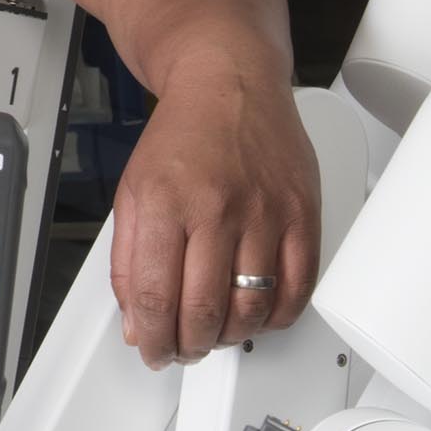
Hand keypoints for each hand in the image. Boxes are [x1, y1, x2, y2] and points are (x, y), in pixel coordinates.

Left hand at [109, 44, 320, 368]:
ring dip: (231, 337)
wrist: (229, 81)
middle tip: (183, 348)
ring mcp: (264, 212)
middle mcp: (216, 208)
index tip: (151, 350)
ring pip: (252, 309)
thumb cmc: (181, 134)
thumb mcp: (132, 190)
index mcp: (164, 203)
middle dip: (188, 346)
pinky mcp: (302, 214)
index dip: (151, 339)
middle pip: (203, 311)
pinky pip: (297, 288)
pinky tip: (258, 313)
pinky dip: (277, 317)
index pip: (154, 296)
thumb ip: (127, 260)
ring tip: (217, 332)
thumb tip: (135, 321)